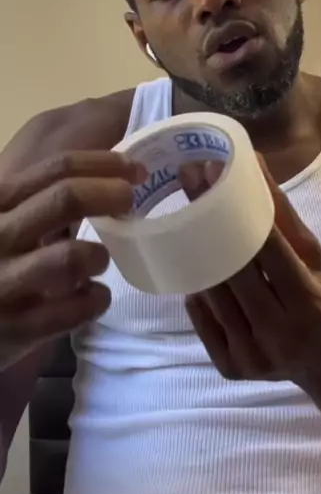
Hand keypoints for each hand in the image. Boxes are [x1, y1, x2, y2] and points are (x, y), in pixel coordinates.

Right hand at [0, 151, 144, 370]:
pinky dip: (95, 300)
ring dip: (98, 256)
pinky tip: (93, 297)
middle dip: (110, 194)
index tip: (135, 169)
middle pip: (67, 198)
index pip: (57, 168)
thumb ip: (37, 201)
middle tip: (130, 202)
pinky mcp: (14, 330)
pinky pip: (73, 310)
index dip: (105, 164)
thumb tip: (104, 177)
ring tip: (99, 261)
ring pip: (72, 257)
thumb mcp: (2, 222)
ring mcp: (4, 283)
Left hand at [182, 157, 320, 386]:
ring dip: (195, 254)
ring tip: (184, 215)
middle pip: (232, 272)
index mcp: (308, 302)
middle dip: (206, 222)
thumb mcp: (315, 257)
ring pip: (212, 295)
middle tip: (189, 180)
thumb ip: (283, 214)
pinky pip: (202, 319)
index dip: (237, 210)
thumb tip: (255, 162)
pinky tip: (193, 267)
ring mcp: (252, 356)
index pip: (268, 252)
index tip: (212, 172)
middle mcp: (279, 334)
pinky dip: (197, 291)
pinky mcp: (231, 369)